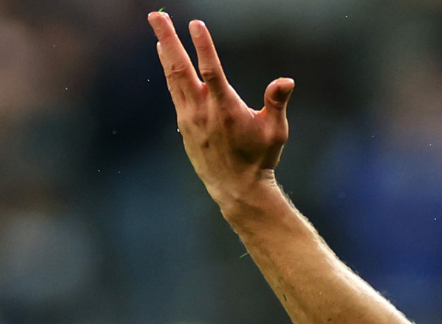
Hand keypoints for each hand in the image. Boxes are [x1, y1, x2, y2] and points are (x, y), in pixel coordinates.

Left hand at [149, 13, 295, 207]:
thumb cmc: (259, 158)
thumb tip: (286, 81)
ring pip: (173, 78)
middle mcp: (202, 111)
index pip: (210, 71)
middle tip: (156, 16)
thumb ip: (276, 103)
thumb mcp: (276, 132)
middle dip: (168, 39)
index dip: (203, 46)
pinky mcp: (184, 125)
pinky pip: (174, 92)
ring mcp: (189, 118)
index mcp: (225, 109)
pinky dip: (169, 72)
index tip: (195, 23)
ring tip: (158, 32)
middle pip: (180, 68)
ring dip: (164, 52)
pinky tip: (166, 59)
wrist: (236, 188)